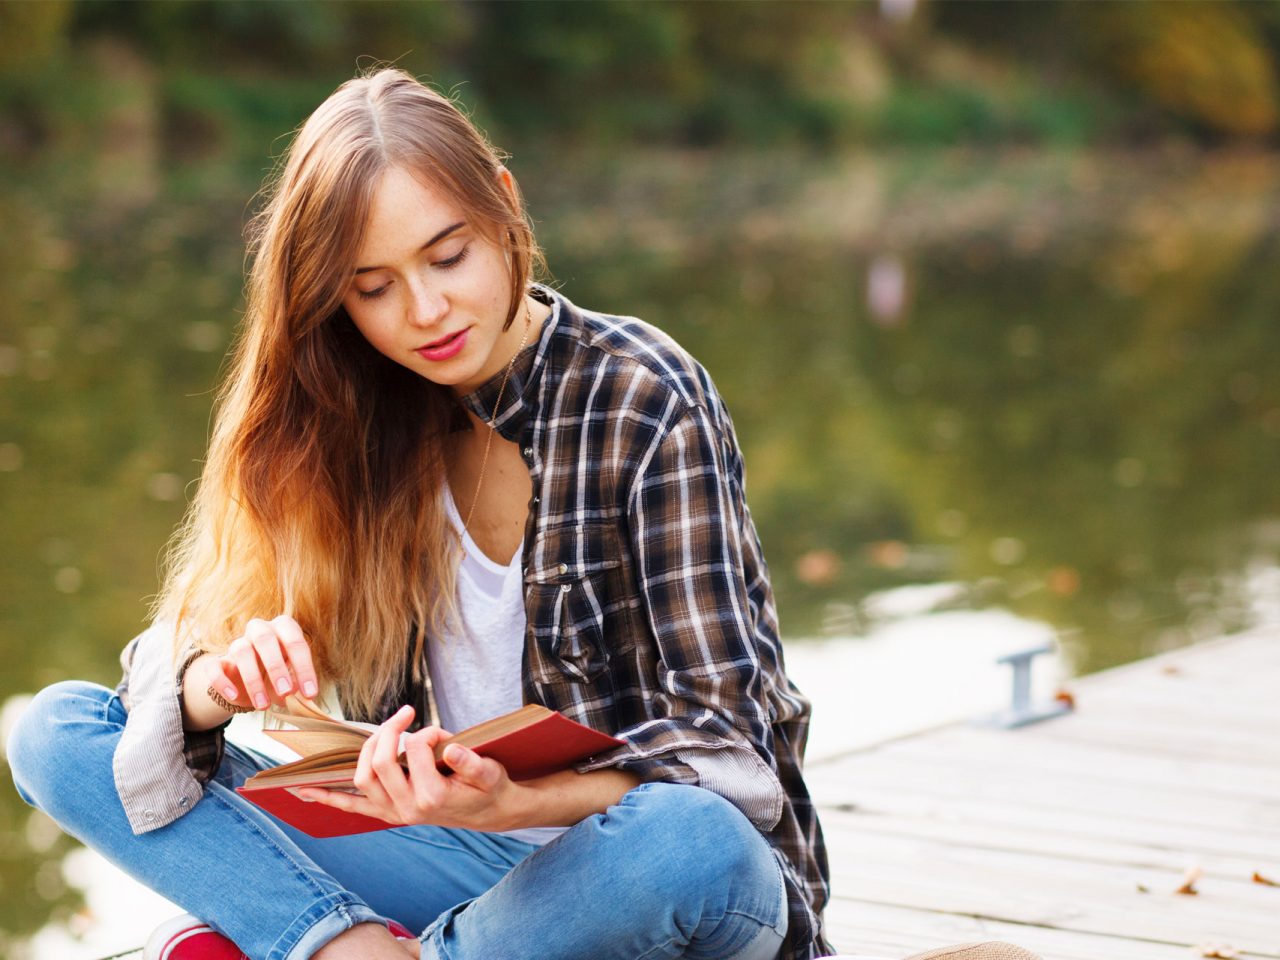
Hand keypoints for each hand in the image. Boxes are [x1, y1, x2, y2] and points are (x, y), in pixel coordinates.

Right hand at [205, 614, 318, 711]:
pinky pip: (214, 666)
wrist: (251, 681)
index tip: (310, 693)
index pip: (295, 642)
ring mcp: (238, 643)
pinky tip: (234, 696)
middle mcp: (260, 630)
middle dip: (277, 667)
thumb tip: (306, 700)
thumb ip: (299, 685)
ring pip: (241, 651)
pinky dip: (222, 682)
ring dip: (253, 680)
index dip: (304, 668)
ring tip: (263, 705)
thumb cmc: (279, 675)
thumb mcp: (293, 678)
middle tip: (286, 692)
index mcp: (284, 628)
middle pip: (265, 639)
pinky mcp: (219, 660)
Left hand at [295, 705, 519, 830]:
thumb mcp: (490, 772)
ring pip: (361, 778)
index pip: (413, 751)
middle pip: (380, 762)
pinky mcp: (387, 813)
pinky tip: (304, 790)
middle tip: (405, 714)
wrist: (489, 812)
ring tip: (383, 731)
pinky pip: (350, 807)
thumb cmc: (489, 787)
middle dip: (388, 731)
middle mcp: (408, 809)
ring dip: (365, 750)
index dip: (426, 733)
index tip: (443, 733)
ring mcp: (393, 813)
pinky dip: (327, 797)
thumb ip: (472, 762)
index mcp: (432, 797)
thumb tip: (452, 748)